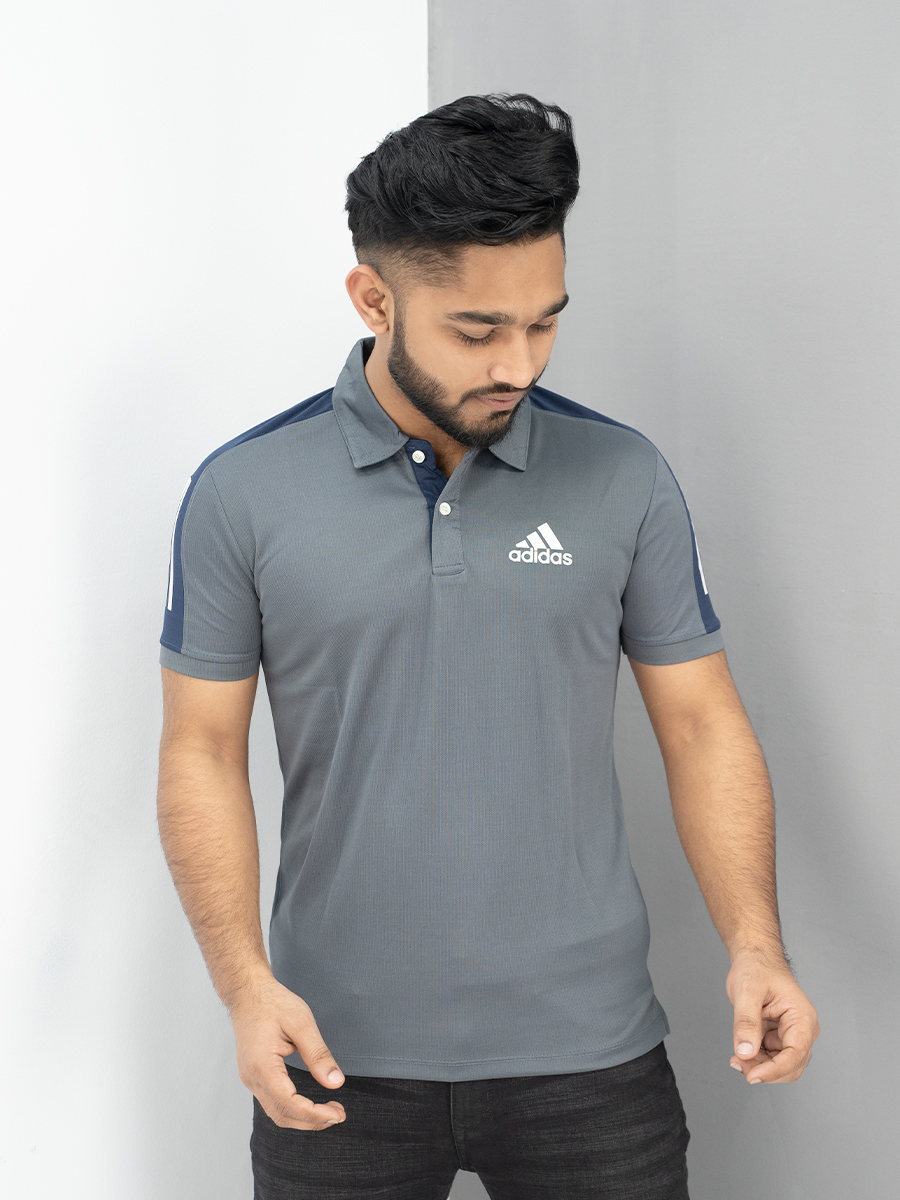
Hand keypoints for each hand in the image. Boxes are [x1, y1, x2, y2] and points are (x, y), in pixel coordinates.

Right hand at [229, 970, 346, 1129]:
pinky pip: (272, 1102)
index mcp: (262, 1065)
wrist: (247, 992)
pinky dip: (292, 1109)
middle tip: (339, 1115)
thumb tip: (335, 1083)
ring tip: (329, 1112)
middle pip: (281, 1115)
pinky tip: (309, 1103)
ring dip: (303, 1118)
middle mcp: (252, 1078)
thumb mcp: (302, 1022)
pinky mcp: (253, 1076)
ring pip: (276, 1112)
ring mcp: (250, 1078)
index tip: (337, 1114)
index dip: (314, 1115)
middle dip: (312, 1122)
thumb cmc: (273, 1003)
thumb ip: (318, 1054)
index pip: (288, 1104)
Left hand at [726, 950, 819, 1083]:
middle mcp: (802, 1029)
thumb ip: (746, 1022)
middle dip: (765, 1070)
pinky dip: (756, 1060)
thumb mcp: (747, 991)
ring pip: (780, 1065)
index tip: (752, 1076)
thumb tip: (745, 1052)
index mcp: (802, 1017)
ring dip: (759, 1067)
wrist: (754, 957)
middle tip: (738, 1064)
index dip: (775, 1069)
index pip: (796, 1053)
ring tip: (736, 1058)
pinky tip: (740, 1054)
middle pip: (791, 1065)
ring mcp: (791, 1034)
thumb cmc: (756, 967)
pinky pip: (771, 1057)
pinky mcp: (778, 1036)